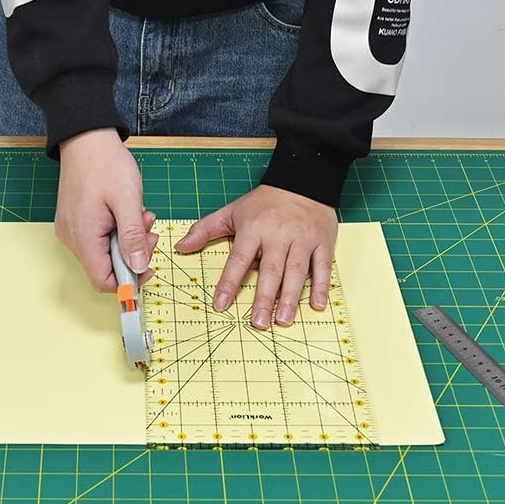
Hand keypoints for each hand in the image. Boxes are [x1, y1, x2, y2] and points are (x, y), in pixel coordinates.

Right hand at [56, 128, 157, 291]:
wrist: (86, 138)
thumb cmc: (106, 164)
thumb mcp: (128, 201)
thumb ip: (133, 238)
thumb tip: (138, 268)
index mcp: (83, 237)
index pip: (103, 281)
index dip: (129, 281)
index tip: (148, 265)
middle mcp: (72, 238)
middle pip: (105, 267)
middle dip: (133, 252)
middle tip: (149, 228)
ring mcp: (71, 229)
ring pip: (104, 252)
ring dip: (128, 239)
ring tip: (141, 214)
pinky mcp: (75, 221)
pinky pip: (99, 238)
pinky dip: (117, 230)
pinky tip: (127, 212)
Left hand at [175, 185, 337, 327]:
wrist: (303, 181)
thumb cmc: (264, 202)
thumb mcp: (232, 211)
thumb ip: (206, 229)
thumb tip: (181, 246)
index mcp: (253, 229)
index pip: (238, 259)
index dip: (229, 282)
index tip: (221, 304)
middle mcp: (278, 235)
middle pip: (270, 270)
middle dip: (263, 297)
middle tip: (257, 322)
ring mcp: (302, 239)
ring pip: (296, 271)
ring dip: (290, 297)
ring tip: (283, 319)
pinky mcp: (323, 242)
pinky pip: (323, 266)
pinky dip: (321, 286)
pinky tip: (317, 305)